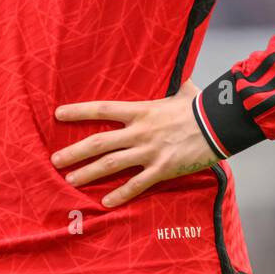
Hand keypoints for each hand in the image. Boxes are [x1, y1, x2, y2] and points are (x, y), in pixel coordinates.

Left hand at [50, 80, 220, 206]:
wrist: (219, 125)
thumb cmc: (200, 106)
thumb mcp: (182, 90)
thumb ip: (172, 84)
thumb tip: (177, 70)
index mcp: (140, 110)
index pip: (101, 109)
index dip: (78, 112)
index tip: (58, 114)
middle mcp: (139, 131)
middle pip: (99, 142)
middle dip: (74, 152)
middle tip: (55, 160)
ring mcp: (149, 152)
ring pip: (111, 165)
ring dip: (88, 173)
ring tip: (70, 181)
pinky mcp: (161, 169)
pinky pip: (136, 185)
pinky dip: (120, 195)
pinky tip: (106, 203)